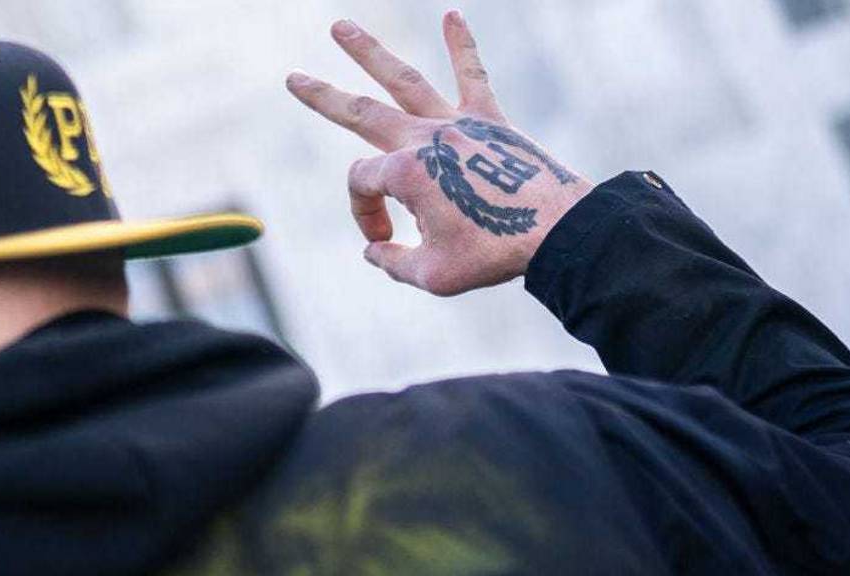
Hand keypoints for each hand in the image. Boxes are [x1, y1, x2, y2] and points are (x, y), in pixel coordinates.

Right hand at [287, 11, 593, 295]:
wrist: (557, 232)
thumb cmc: (494, 254)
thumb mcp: (432, 276)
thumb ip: (394, 263)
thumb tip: (375, 251)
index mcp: (404, 173)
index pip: (361, 185)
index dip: (365, 215)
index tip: (387, 241)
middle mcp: (424, 139)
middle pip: (361, 113)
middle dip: (323, 98)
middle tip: (293, 78)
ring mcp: (457, 125)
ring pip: (404, 82)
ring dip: (369, 53)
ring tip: (342, 27)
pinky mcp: (490, 122)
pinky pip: (473, 76)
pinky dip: (462, 45)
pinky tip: (452, 15)